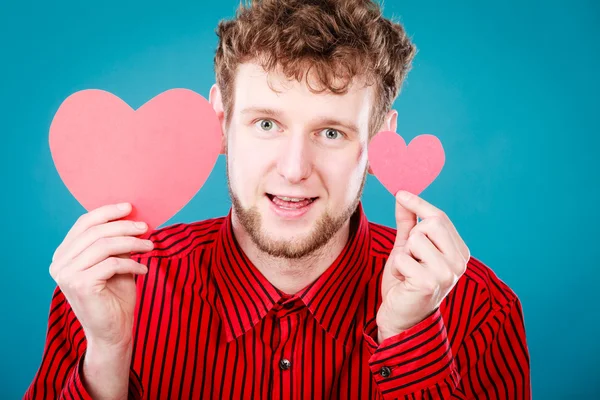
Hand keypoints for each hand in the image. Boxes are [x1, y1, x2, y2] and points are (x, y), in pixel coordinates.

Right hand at [49, 203, 153, 348]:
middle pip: (95, 231)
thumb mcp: (116, 263)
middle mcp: (59, 263)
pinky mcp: (80, 284)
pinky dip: (131, 263)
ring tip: (150, 247)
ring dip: (132, 243)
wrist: (113, 332)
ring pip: (104, 245)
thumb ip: (116, 243)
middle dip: (124, 226)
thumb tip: (132, 218)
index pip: (84, 223)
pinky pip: (111, 263)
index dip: (107, 212)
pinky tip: (143, 270)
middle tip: (146, 228)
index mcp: (64, 254)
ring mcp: (66, 274)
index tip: (130, 207)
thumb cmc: (115, 298)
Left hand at [376, 190, 469, 342]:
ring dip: (403, 255)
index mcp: (459, 252)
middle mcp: (460, 262)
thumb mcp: (407, 248)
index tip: (400, 192)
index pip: (440, 218)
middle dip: (412, 237)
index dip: (419, 203)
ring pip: (415, 240)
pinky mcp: (430, 282)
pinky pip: (403, 257)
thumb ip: (408, 223)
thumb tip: (403, 196)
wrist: (400, 317)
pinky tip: (404, 282)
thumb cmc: (405, 282)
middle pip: (431, 223)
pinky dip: (397, 267)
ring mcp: (448, 273)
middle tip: (410, 258)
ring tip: (407, 272)